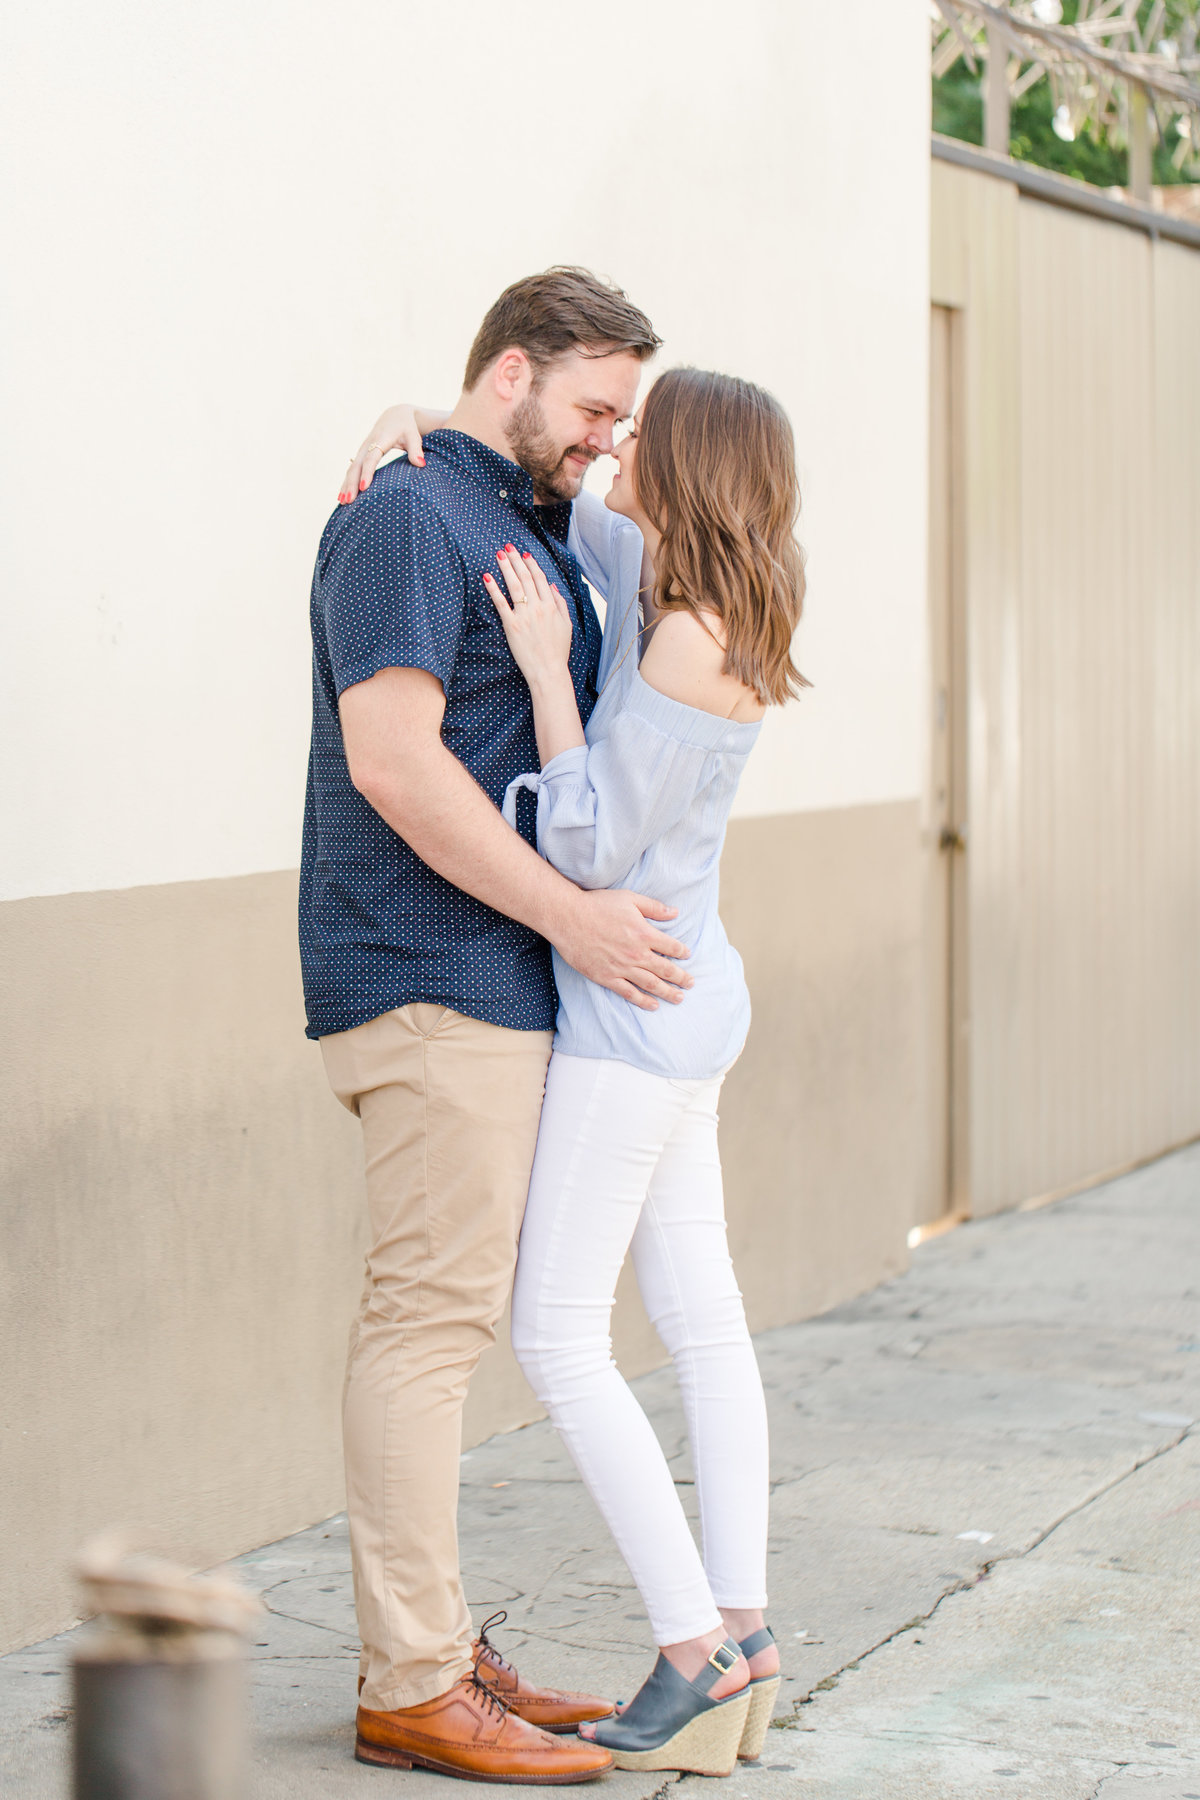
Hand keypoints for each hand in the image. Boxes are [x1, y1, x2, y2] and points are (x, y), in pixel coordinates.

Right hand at [339, 404, 447, 502]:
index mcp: (380, 440)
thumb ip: (416, 450)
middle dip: (351, 483)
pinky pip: (352, 469)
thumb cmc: (406, 427)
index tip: (363, 487)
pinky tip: (343, 496)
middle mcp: (367, 445)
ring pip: (351, 468)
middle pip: (356, 465)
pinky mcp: (361, 454)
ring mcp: (362, 449)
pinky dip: (347, 482)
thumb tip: (421, 464)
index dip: (367, 472)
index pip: (371, 458)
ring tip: (343, 502)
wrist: (395, 416)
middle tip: (349, 500)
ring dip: (346, 485)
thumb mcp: (413, 436)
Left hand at [484, 548, 572, 690]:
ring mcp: (524, 616)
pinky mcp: (511, 625)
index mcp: (551, 606)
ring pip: (514, 586)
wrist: (548, 670)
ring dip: (506, 568)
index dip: (532, 565)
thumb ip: (560, 604)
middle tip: (508, 547)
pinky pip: (501, 603)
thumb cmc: (558, 651)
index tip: (525, 555)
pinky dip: (494, 588)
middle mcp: (538, 607)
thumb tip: (552, 586)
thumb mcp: (566, 625)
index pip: (540, 579)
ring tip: (499, 555)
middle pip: (526, 578)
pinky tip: (487, 577)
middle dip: (516, 560)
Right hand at [553, 889, 692, 1010]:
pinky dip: (643, 1001)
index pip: (671, 947)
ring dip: (667, 993)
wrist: (568, 918)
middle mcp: (636, 954)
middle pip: (665, 969)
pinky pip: (629, 993)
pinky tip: (653, 1006)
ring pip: (651, 984)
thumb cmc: (598, 905)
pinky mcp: (607, 977)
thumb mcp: (629, 898)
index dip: (682, 952)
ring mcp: (622, 968)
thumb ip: (654, 907)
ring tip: (679, 998)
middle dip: (681, 978)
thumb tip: (675, 912)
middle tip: (690, 983)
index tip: (687, 955)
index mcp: (644, 933)